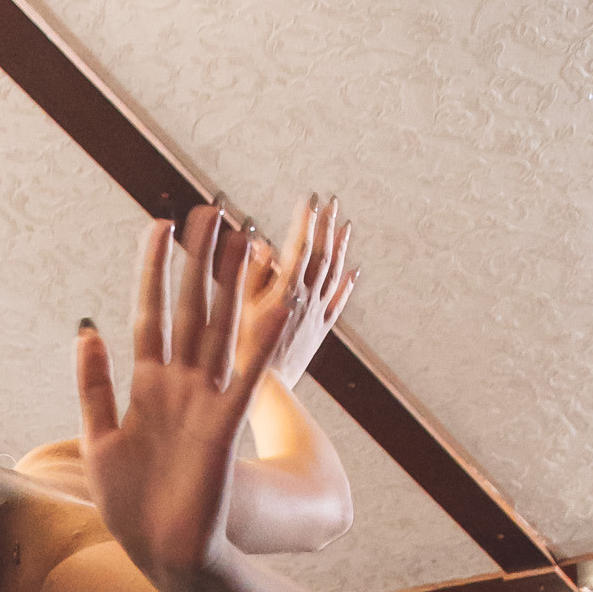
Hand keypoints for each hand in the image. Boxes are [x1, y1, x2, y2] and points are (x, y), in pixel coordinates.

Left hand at [78, 201, 328, 582]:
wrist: (163, 558)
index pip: (150, 315)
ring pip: (220, 332)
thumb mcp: (98, 441)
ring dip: (231, 286)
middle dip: (198, 262)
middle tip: (211, 210)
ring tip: (245, 238)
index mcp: (148, 388)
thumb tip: (87, 328)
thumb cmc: (132, 509)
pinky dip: (260, 341)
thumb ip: (93, 385)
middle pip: (190, 311)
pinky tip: (277, 302)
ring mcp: (205, 404)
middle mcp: (180, 388)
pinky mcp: (225, 427)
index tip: (158, 224)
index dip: (153, 270)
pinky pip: (247, 376)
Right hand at [240, 197, 355, 391]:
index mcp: (286, 292)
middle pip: (322, 256)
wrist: (265, 393)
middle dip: (326, 227)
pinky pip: (337, 304)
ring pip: (334, 275)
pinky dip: (346, 285)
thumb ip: (251, 274)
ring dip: (341, 248)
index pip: (300, 248)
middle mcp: (307, 301)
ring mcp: (317, 316)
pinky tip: (354, 271)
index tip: (310, 198)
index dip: (305, 222)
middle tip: (332, 202)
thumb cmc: (241, 355)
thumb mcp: (238, 312)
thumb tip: (261, 242)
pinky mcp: (319, 332)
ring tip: (346, 226)